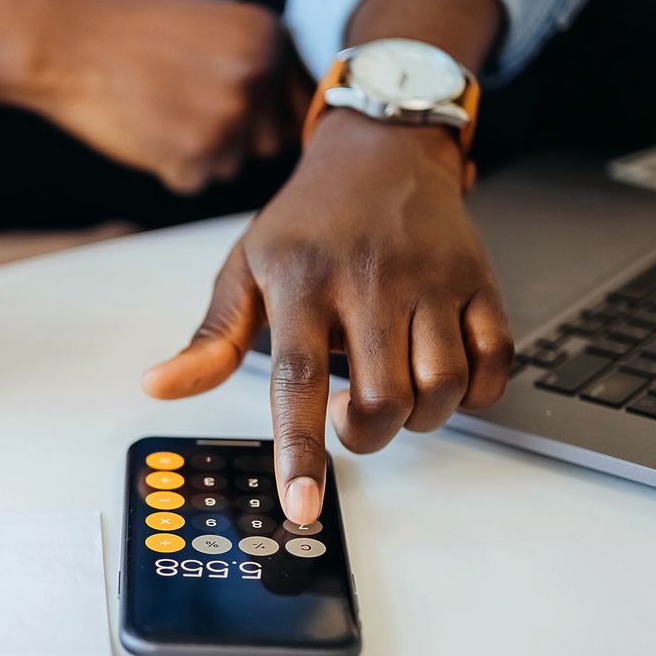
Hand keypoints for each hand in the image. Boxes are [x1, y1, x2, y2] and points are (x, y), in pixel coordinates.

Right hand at [23, 0, 293, 194]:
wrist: (66, 41)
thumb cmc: (132, 33)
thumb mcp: (212, 24)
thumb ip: (258, 61)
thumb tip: (294, 116)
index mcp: (271, 36)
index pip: (297, 103)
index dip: (263, 115)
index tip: (228, 111)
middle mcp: (261, 74)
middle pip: (268, 141)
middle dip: (233, 138)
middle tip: (181, 108)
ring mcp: (230, 117)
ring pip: (231, 166)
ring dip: (198, 154)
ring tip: (156, 110)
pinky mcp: (196, 155)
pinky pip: (195, 182)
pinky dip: (168, 168)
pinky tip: (142, 129)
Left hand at [141, 113, 514, 522]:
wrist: (382, 149)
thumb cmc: (309, 220)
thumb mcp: (245, 268)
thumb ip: (210, 339)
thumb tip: (159, 387)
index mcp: (304, 284)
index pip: (298, 382)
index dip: (300, 450)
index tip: (301, 505)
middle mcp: (372, 282)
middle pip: (381, 399)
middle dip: (365, 435)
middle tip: (349, 415)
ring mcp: (432, 281)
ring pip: (442, 387)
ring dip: (422, 417)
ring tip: (395, 394)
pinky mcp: (479, 281)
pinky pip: (496, 361)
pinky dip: (477, 391)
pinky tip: (444, 378)